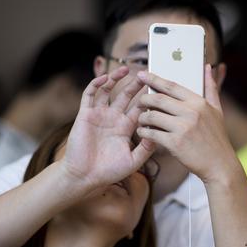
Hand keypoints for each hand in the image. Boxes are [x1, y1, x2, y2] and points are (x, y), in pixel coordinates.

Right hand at [60, 66, 153, 190]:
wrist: (86, 177)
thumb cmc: (109, 171)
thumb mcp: (133, 161)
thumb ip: (147, 148)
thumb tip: (160, 133)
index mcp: (126, 128)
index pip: (140, 108)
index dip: (148, 98)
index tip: (158, 88)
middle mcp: (113, 119)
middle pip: (126, 96)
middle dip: (136, 85)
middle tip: (146, 73)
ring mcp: (99, 115)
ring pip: (108, 91)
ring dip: (115, 79)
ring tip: (125, 70)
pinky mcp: (85, 115)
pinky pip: (89, 95)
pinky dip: (95, 85)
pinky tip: (104, 78)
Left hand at [135, 65, 238, 183]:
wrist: (220, 165)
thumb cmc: (217, 138)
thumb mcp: (217, 110)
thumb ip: (211, 88)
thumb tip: (208, 67)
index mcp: (199, 102)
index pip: (172, 86)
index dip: (154, 79)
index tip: (142, 75)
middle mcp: (191, 112)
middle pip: (159, 99)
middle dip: (144, 99)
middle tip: (138, 101)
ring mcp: (183, 128)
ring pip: (153, 116)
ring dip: (142, 117)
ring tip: (141, 119)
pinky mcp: (175, 143)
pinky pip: (152, 133)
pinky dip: (144, 132)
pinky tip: (143, 132)